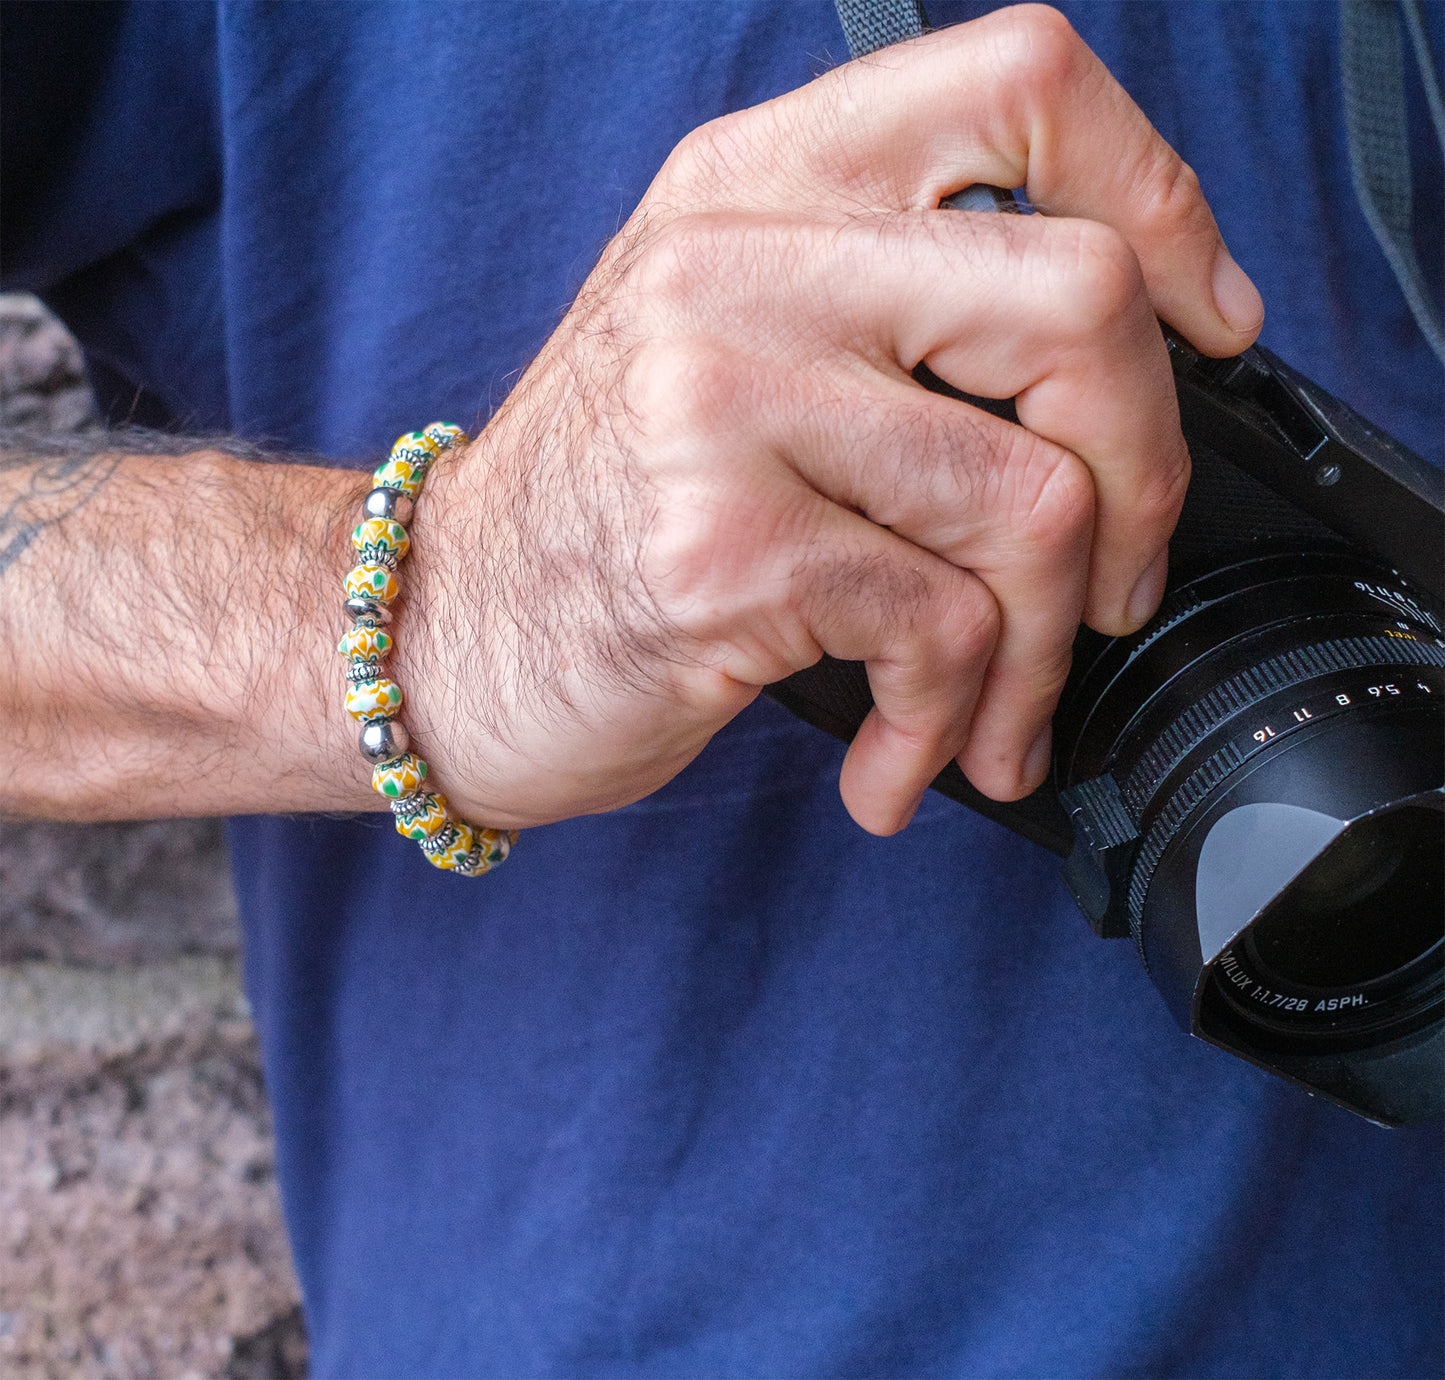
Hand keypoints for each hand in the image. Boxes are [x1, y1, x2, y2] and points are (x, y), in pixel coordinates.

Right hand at [402, 4, 1263, 835]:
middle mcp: (743, 265)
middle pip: (1081, 300)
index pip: (1022, 85)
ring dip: (1046, 646)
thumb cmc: (608, 505)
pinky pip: (945, 629)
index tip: (1203, 321)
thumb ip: (894, 309)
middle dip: (1147, 473)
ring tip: (993, 707)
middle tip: (1111, 575)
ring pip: (1034, 500)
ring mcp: (724, 401)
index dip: (1160, 194)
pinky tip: (902, 757)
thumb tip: (1127, 369)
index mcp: (763, 186)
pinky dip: (954, 721)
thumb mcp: (729, 344)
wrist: (438, 631)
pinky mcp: (722, 548)